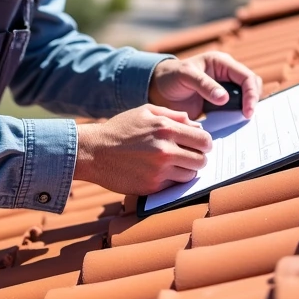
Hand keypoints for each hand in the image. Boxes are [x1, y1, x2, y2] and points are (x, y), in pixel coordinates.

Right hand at [73, 104, 213, 194]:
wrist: (93, 152)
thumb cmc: (120, 129)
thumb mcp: (145, 112)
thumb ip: (172, 115)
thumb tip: (196, 123)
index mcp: (165, 128)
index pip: (203, 139)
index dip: (205, 143)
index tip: (200, 145)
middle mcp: (165, 149)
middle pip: (201, 160)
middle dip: (199, 158)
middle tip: (190, 156)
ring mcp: (159, 170)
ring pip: (191, 175)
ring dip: (187, 170)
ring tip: (175, 164)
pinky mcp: (152, 186)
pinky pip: (174, 185)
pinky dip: (172, 180)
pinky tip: (162, 172)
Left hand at [148, 51, 262, 119]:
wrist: (158, 90)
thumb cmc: (171, 76)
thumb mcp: (185, 76)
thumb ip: (204, 85)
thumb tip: (224, 98)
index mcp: (222, 63)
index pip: (247, 77)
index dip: (251, 93)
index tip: (247, 111)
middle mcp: (227, 75)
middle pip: (252, 87)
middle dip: (252, 101)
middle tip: (246, 117)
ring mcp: (224, 90)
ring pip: (245, 99)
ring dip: (245, 110)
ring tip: (241, 123)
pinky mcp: (220, 104)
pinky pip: (233, 111)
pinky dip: (235, 118)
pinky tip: (232, 126)